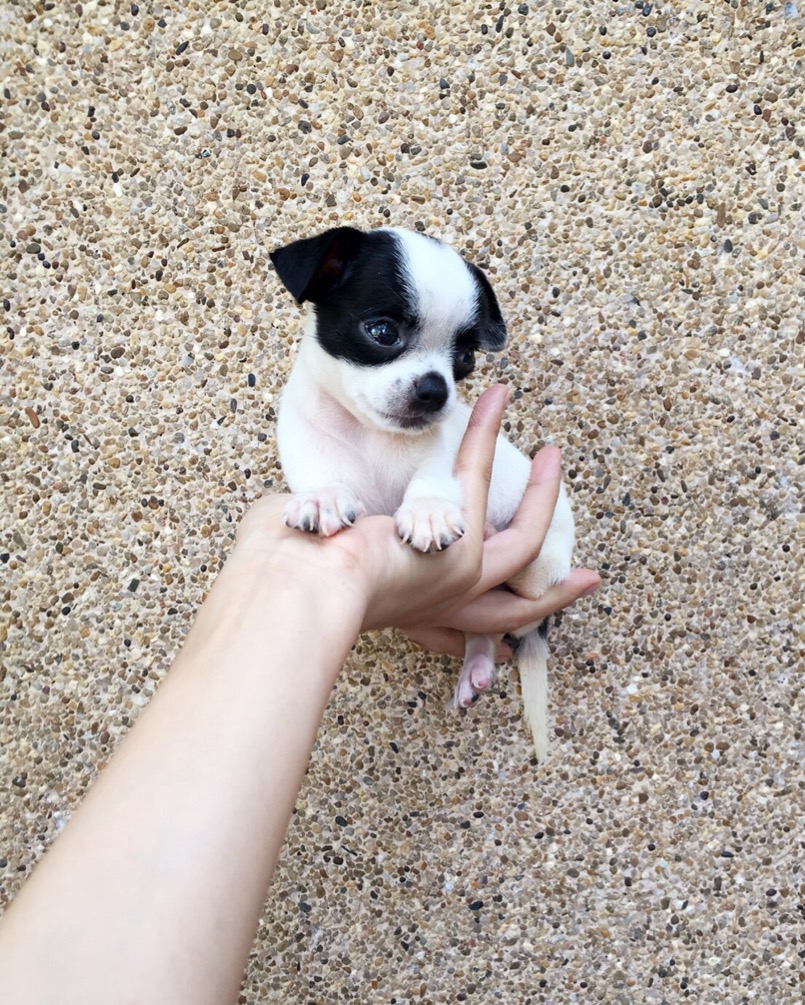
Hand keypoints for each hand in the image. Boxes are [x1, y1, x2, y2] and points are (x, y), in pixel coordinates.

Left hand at [236, 385, 598, 637]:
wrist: (291, 589)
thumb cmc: (287, 575)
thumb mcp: (325, 561)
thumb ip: (343, 541)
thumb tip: (330, 517)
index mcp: (409, 620)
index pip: (461, 636)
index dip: (490, 641)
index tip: (506, 640)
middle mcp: (440, 610)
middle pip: (519, 609)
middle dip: (559, 596)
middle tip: (590, 579)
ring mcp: (458, 581)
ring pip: (525, 539)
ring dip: (542, 491)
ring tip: (552, 453)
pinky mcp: (460, 546)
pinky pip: (480, 477)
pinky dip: (486, 434)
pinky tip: (494, 401)